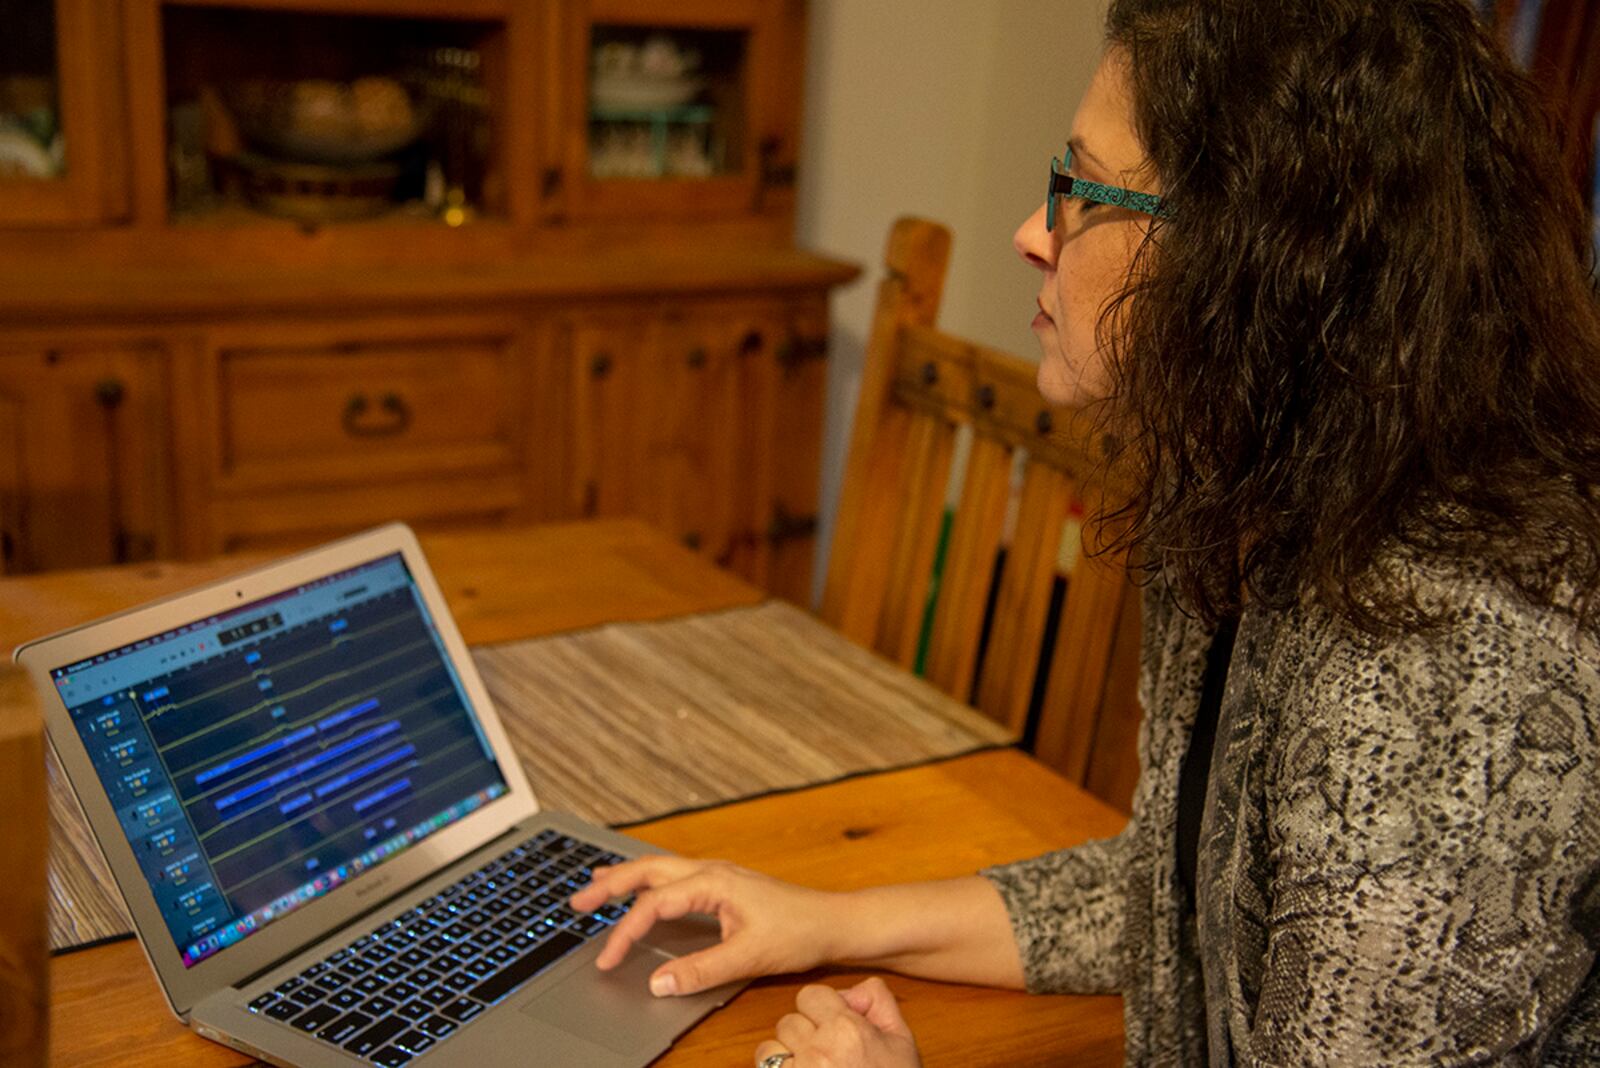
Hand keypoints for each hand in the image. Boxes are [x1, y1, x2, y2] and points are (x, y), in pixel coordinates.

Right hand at [569, 856, 844, 995]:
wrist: (834, 923)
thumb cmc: (799, 932)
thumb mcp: (747, 957)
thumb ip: (700, 970)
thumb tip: (657, 982)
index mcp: (712, 881)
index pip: (654, 905)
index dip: (626, 933)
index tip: (609, 960)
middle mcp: (711, 871)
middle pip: (648, 870)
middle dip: (610, 884)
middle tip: (577, 901)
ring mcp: (718, 875)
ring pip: (660, 868)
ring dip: (627, 877)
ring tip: (595, 884)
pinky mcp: (724, 885)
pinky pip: (675, 876)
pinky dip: (650, 881)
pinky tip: (642, 888)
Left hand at [753, 978, 921, 1067]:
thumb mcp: (902, 1042)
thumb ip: (878, 1002)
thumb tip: (850, 991)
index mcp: (847, 1030)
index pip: (810, 995)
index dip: (820, 1009)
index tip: (832, 1026)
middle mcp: (818, 1050)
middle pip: (788, 1020)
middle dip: (804, 1035)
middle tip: (826, 1055)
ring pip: (770, 1047)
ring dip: (785, 1057)